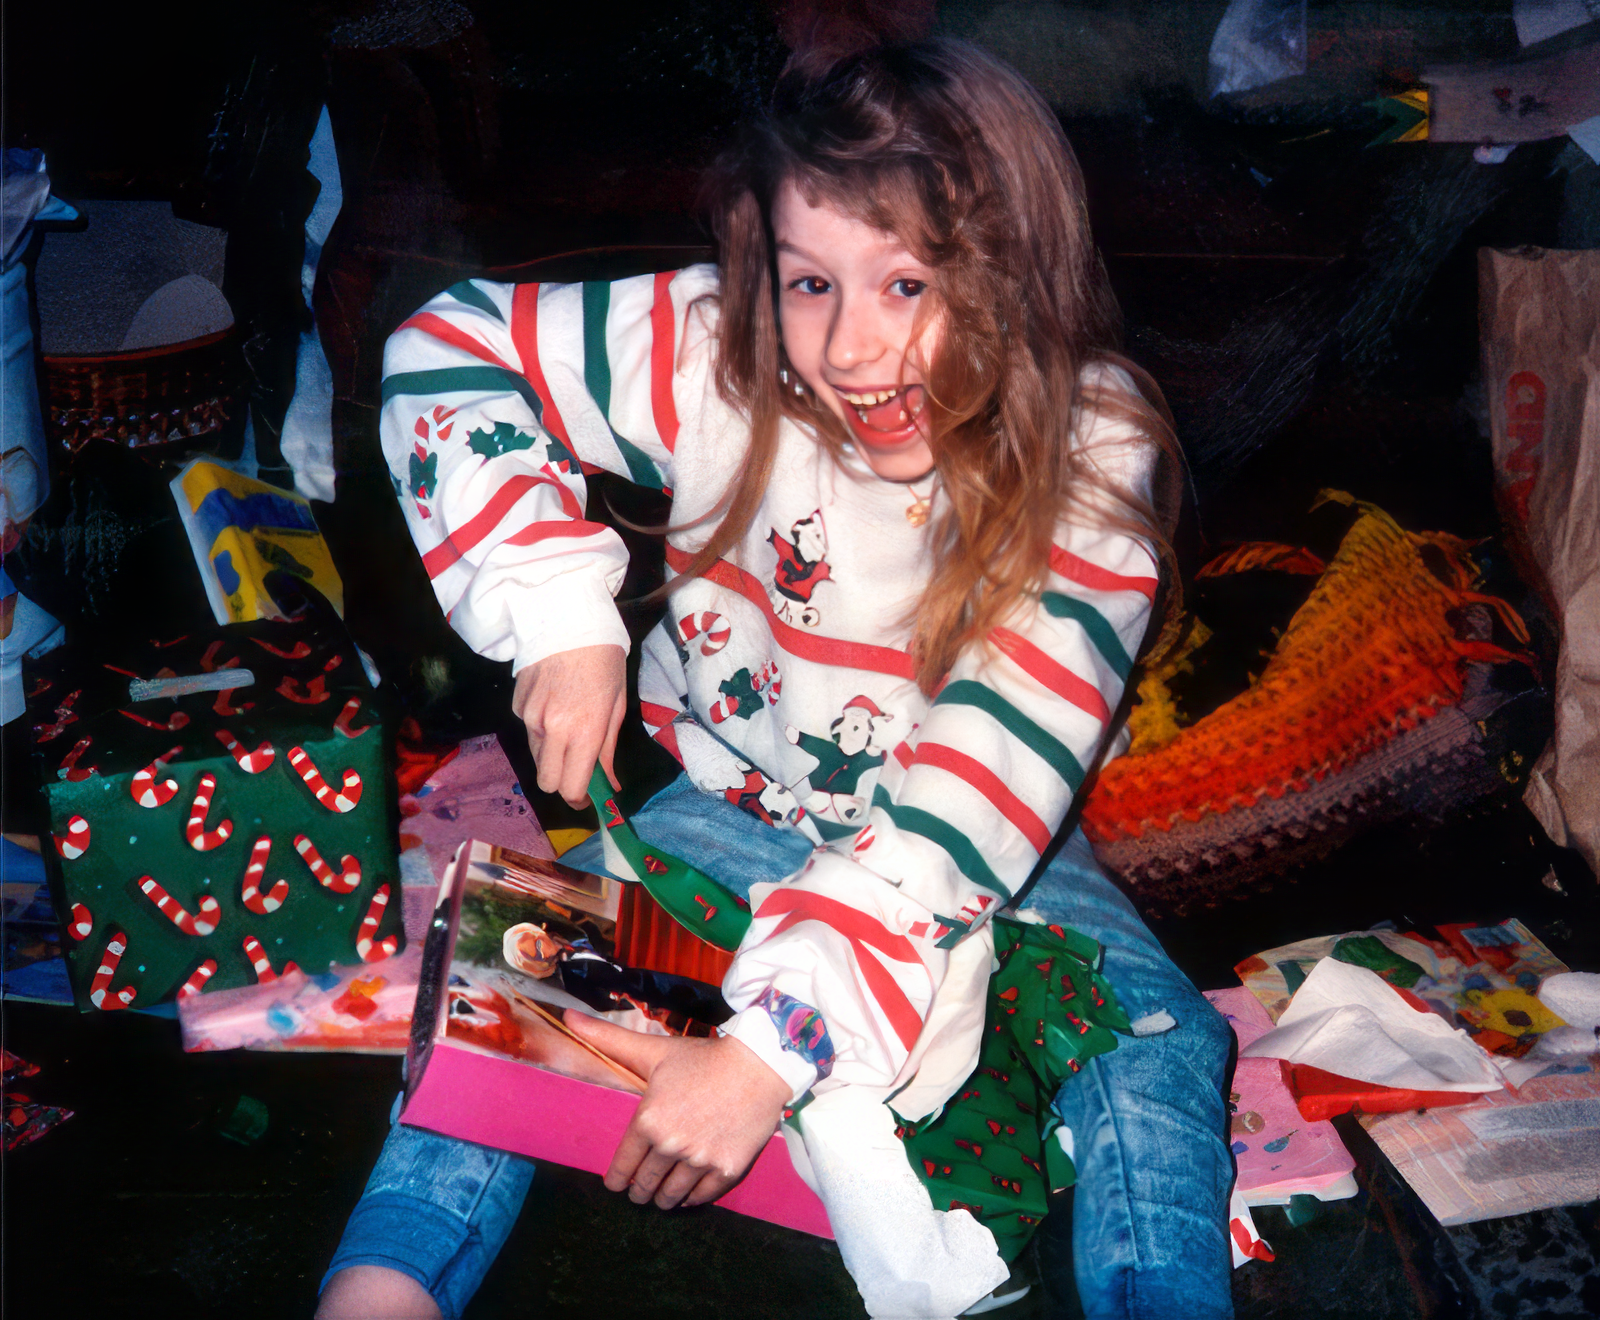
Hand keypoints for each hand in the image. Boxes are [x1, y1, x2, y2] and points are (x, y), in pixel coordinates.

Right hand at [513, 645, 625, 807]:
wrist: (568, 618)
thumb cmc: (603, 660)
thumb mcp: (616, 705)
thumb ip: (607, 749)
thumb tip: (608, 785)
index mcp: (583, 732)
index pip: (571, 787)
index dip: (578, 799)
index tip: (586, 797)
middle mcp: (552, 729)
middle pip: (547, 781)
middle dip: (562, 782)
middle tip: (577, 767)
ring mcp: (530, 717)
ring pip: (537, 756)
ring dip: (552, 753)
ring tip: (569, 723)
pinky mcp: (516, 704)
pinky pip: (528, 730)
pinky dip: (540, 727)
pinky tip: (553, 702)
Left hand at [564, 1011, 790, 1209]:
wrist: (760, 1064)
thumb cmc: (703, 1058)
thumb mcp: (653, 1049)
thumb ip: (608, 1038)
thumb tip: (565, 1015)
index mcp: (648, 1121)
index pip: (621, 1167)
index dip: (617, 1180)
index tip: (617, 1184)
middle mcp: (671, 1145)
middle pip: (645, 1186)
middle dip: (640, 1191)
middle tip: (641, 1191)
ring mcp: (700, 1160)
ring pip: (671, 1196)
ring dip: (664, 1199)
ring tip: (662, 1196)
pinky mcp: (726, 1169)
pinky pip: (701, 1198)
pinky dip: (692, 1199)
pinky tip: (688, 1194)